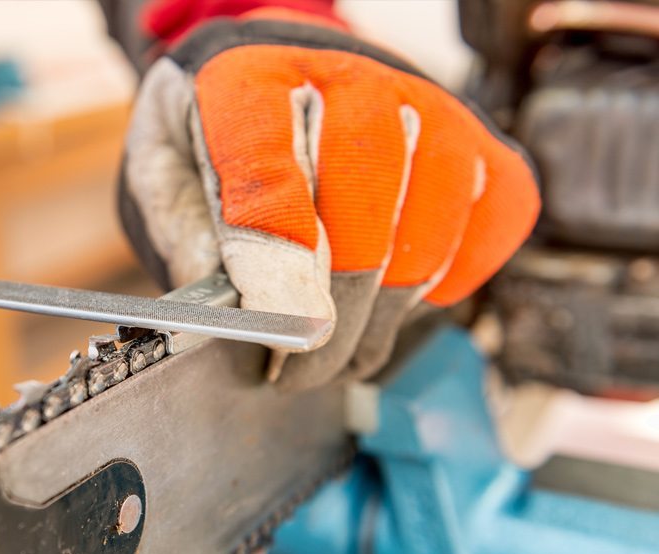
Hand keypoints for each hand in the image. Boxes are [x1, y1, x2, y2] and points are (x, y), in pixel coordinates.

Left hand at [120, 8, 539, 386]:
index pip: (267, 158)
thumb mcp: (169, 185)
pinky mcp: (480, 147)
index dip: (277, 246)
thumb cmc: (224, 149)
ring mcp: (426, 108)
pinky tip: (393, 304)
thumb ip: (191, 242)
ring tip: (340, 357)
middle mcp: (347, 80)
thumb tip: (241, 320)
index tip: (278, 321)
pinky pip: (491, 224)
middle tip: (304, 366)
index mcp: (250, 80)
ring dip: (386, 308)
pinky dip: (447, 285)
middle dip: (337, 297)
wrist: (289, 101)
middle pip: (364, 186)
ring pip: (433, 215)